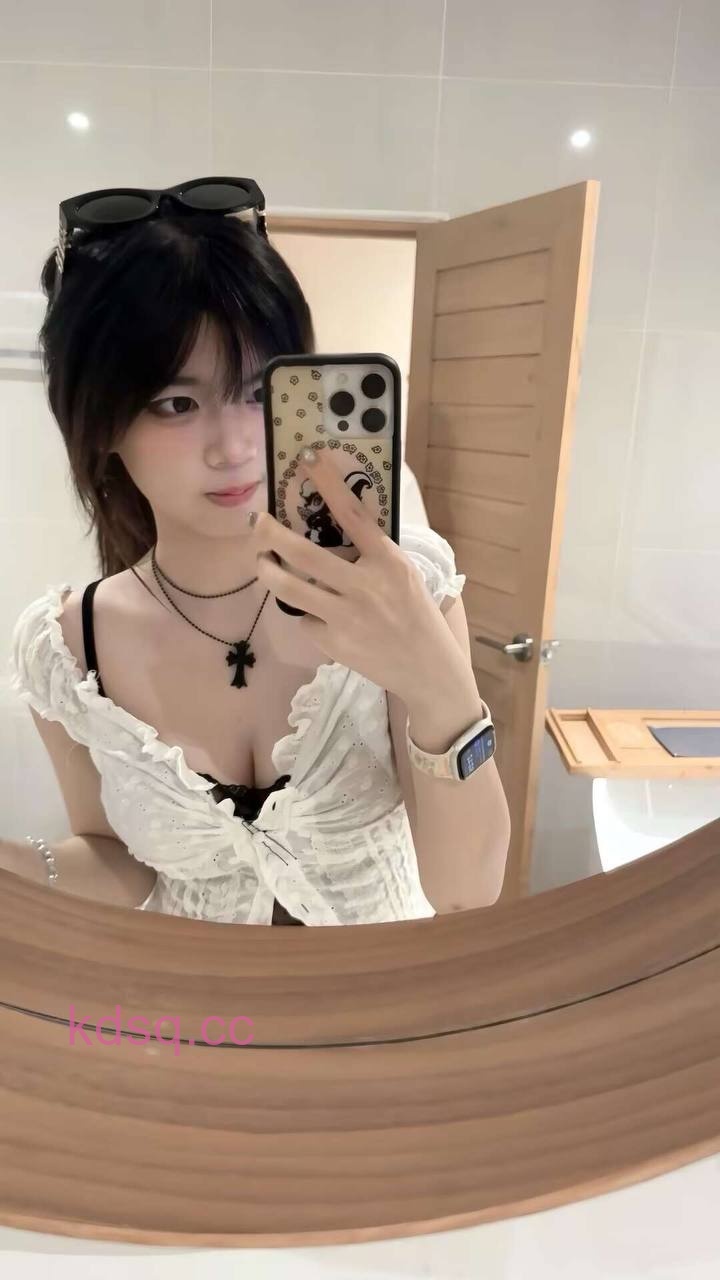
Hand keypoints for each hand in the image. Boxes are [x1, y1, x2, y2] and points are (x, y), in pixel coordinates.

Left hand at [248, 446, 468, 703]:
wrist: (427, 669)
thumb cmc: (415, 614)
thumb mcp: (404, 575)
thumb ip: (373, 553)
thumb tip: (334, 524)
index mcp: (388, 562)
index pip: (354, 516)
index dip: (329, 485)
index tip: (308, 460)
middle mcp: (366, 586)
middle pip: (305, 554)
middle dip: (272, 534)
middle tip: (256, 521)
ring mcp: (346, 616)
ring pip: (291, 589)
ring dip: (269, 571)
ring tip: (263, 561)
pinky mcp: (333, 643)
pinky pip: (305, 619)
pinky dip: (306, 613)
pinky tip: (316, 613)